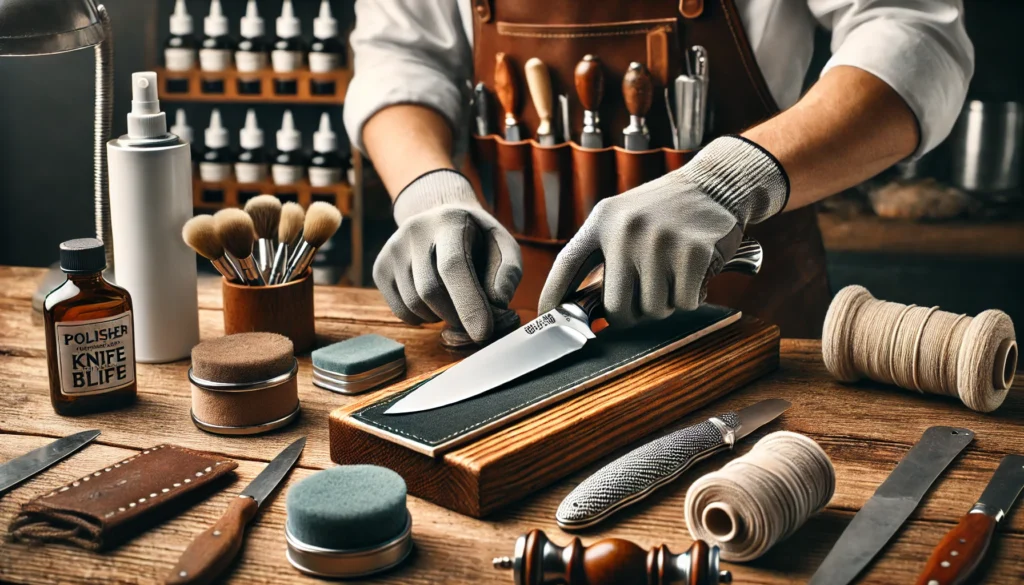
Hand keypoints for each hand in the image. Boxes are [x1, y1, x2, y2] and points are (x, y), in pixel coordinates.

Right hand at [374, 170, 521, 341]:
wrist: (440, 220)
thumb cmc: (477, 239)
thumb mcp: (503, 245)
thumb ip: (509, 271)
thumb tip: (498, 302)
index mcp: (449, 221)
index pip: (453, 265)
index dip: (468, 303)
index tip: (483, 333)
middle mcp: (414, 231)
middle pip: (430, 290)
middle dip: (457, 316)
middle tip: (475, 321)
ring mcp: (392, 249)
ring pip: (414, 304)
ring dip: (441, 317)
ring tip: (454, 302)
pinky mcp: (380, 268)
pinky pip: (401, 311)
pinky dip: (423, 319)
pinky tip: (435, 303)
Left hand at [539, 136, 788, 326]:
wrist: (714, 185)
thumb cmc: (664, 211)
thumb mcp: (623, 217)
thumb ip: (603, 254)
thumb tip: (583, 308)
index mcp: (603, 221)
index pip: (567, 265)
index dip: (553, 296)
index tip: (549, 319)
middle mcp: (626, 230)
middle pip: (616, 307)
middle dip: (629, 315)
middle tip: (641, 302)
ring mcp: (661, 242)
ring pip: (654, 310)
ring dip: (665, 304)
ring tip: (671, 277)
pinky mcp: (694, 253)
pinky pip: (685, 302)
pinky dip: (690, 297)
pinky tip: (692, 275)